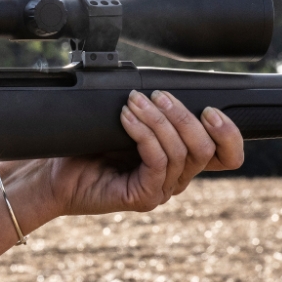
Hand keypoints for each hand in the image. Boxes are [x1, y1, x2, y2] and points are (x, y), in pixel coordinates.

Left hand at [15, 90, 243, 219]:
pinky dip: (144, 134)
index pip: (227, 155)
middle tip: (157, 95)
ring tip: (133, 103)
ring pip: (181, 152)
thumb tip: (168, 84)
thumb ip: (154, 109)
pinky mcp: (144, 197)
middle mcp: (176, 178)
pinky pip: (157, 162)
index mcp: (181, 160)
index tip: (211, 108)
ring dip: (158, 120)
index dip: (229, 134)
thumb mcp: (128, 120)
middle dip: (184, 115)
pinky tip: (126, 119)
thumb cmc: (87, 145)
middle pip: (206, 149)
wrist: (53, 172)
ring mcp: (162, 190)